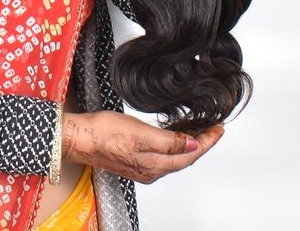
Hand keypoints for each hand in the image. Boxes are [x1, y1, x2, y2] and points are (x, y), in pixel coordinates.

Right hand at [61, 111, 224, 184]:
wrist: (81, 138)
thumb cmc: (106, 133)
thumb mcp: (142, 133)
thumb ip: (170, 141)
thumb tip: (194, 144)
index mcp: (156, 165)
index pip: (191, 154)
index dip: (208, 141)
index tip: (219, 130)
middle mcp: (151, 170)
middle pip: (185, 158)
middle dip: (202, 143)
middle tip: (213, 129)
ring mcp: (142, 167)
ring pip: (174, 157)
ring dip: (188, 143)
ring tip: (198, 130)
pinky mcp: (134, 159)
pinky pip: (162, 154)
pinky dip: (173, 144)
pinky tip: (171, 135)